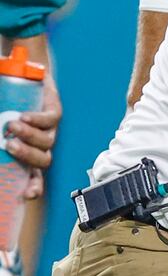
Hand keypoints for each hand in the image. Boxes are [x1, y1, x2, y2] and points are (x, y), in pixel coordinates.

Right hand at [4, 73, 59, 187]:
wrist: (14, 81)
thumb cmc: (0, 108)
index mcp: (26, 156)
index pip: (33, 178)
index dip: (32, 187)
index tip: (28, 194)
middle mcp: (40, 146)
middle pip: (43, 160)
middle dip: (26, 155)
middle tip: (9, 145)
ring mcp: (49, 129)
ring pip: (47, 141)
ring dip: (30, 135)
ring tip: (12, 126)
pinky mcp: (53, 111)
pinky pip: (51, 119)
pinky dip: (38, 120)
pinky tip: (24, 117)